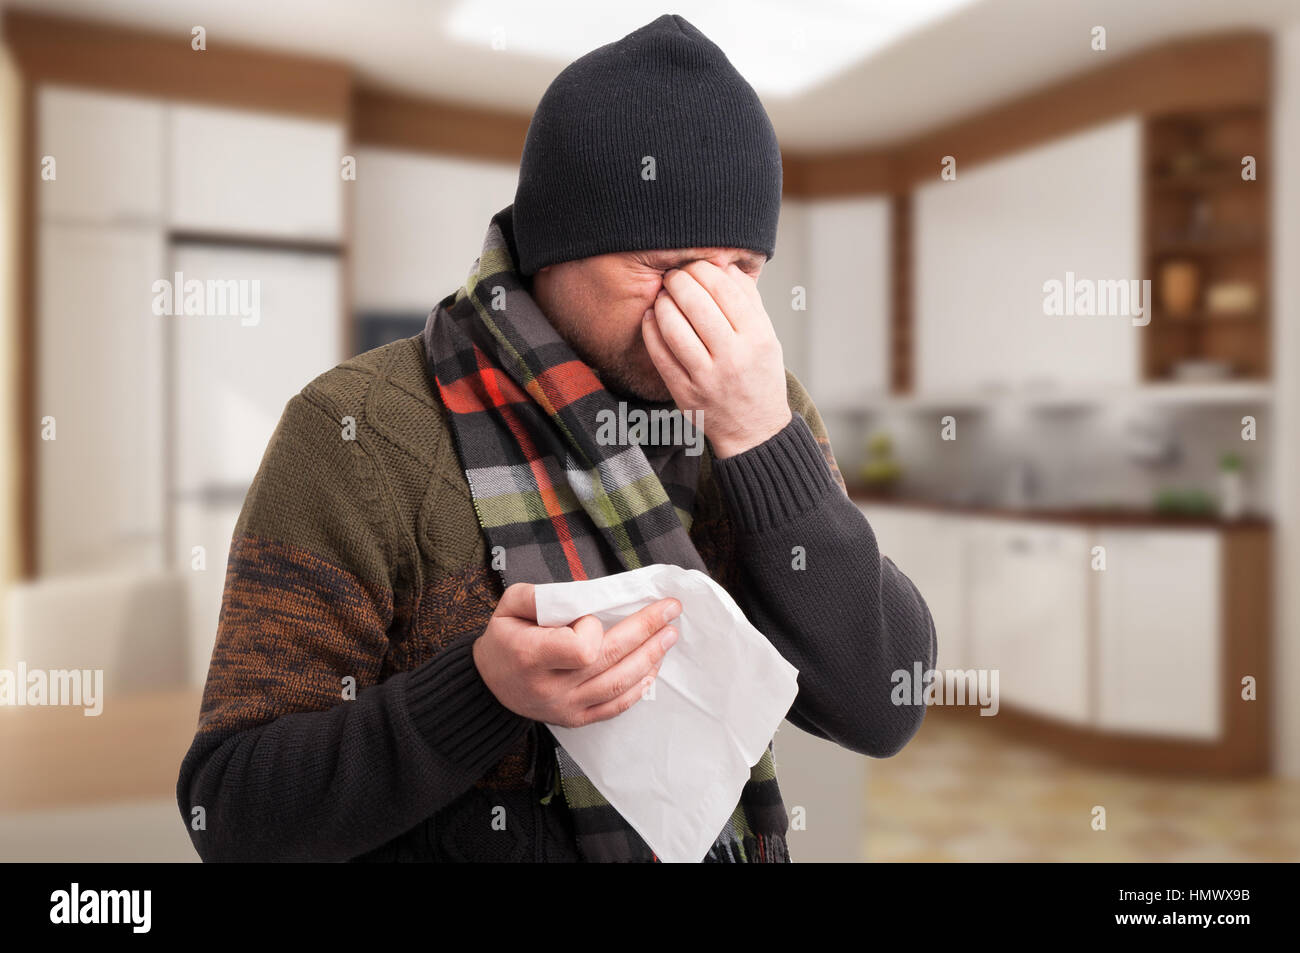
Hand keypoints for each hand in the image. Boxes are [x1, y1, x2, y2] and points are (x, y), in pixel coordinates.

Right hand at [472, 582, 680, 728]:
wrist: (488, 687)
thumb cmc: (503, 640)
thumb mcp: (508, 607)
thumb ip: (540, 595)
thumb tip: (583, 593)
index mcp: (533, 657)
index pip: (581, 648)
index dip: (593, 630)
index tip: (589, 617)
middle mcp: (552, 687)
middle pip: (611, 661)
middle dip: (646, 631)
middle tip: (670, 610)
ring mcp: (566, 707)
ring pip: (620, 685)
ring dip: (650, 658)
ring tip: (669, 635)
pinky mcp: (576, 719)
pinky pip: (615, 707)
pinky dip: (639, 688)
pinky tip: (653, 667)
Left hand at [641, 260, 791, 458]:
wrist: (755, 430)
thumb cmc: (759, 376)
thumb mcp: (767, 337)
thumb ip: (749, 302)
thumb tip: (724, 267)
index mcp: (757, 338)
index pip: (725, 290)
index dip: (703, 270)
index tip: (694, 266)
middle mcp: (733, 357)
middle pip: (697, 304)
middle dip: (679, 282)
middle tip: (673, 276)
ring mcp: (707, 377)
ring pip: (674, 328)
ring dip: (663, 304)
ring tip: (663, 297)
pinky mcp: (685, 393)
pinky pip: (660, 355)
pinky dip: (651, 331)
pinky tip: (651, 318)